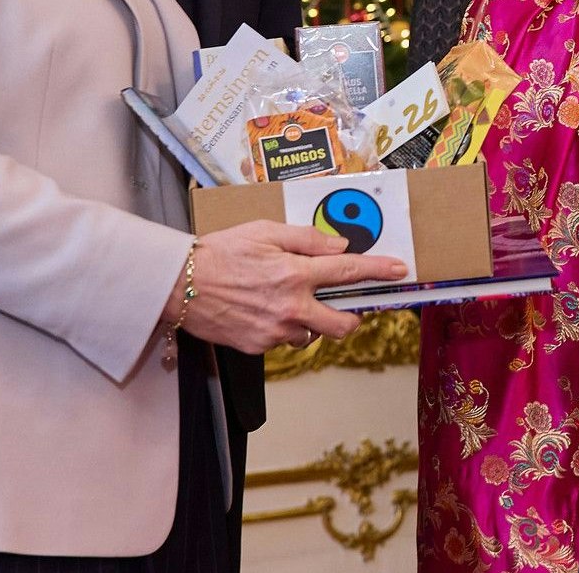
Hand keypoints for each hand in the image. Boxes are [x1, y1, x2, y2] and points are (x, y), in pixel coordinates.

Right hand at [167, 221, 407, 353]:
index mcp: (294, 274)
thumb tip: (338, 247)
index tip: (399, 270)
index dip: (378, 270)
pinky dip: (284, 328)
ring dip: (311, 322)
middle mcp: (290, 307)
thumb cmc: (219, 252)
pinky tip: (264, 311)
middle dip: (351, 316)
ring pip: (313, 335)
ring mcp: (275, 331)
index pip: (347, 273)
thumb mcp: (263, 231)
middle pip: (343, 324)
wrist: (179, 285)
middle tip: (344, 306)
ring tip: (287, 303)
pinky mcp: (259, 347)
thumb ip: (305, 239)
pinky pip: (285, 341)